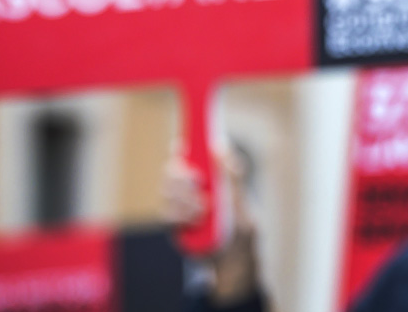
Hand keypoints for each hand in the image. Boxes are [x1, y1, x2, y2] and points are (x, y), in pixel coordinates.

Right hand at [162, 150, 261, 304]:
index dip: (182, 147)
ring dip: (184, 199)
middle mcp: (190, 187)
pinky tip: (194, 222)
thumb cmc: (240, 226)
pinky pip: (166, 213)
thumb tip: (220, 147)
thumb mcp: (241, 200)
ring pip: (167, 191)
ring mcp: (179, 205)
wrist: (233, 260)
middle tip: (198, 183)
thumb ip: (232, 175)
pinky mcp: (173, 223)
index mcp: (207, 175)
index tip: (184, 147)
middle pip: (172, 171)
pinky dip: (180, 216)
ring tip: (203, 211)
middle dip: (183, 176)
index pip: (187, 153)